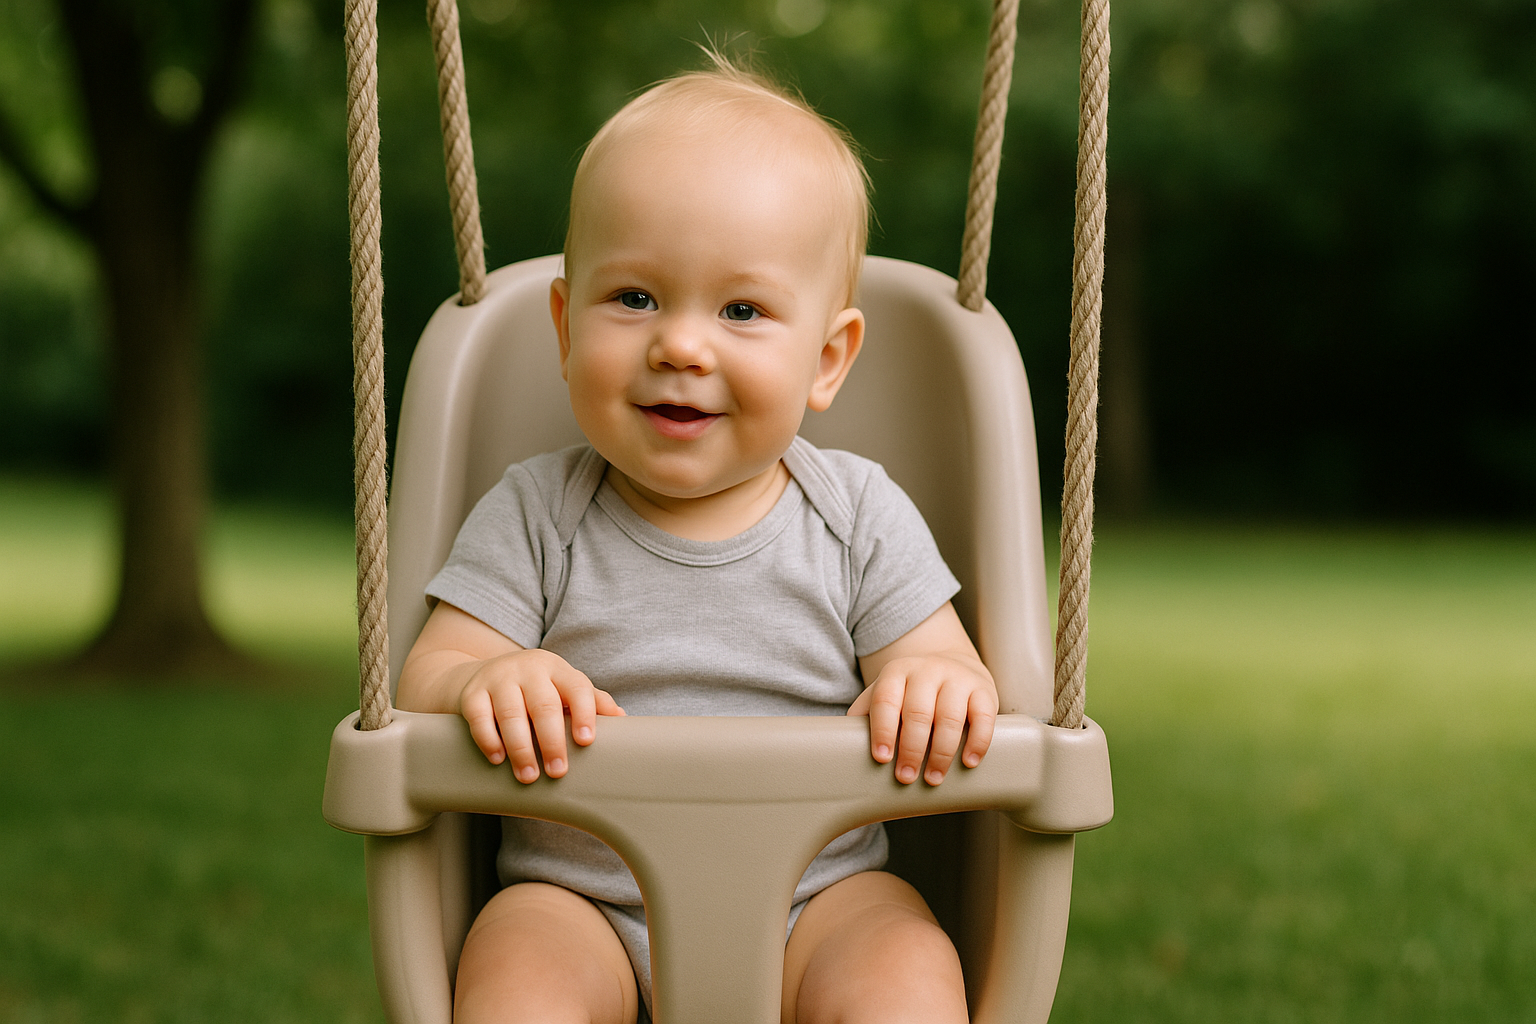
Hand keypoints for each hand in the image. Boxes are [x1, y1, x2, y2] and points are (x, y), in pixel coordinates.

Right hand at [396, 602, 623, 783]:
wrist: (480, 675)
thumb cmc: (534, 689)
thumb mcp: (562, 687)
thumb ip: (591, 700)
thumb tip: (623, 718)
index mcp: (557, 669)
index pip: (577, 687)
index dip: (585, 713)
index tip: (586, 741)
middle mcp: (528, 669)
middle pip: (544, 705)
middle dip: (552, 741)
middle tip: (558, 771)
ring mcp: (498, 679)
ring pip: (511, 714)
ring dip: (521, 748)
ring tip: (529, 776)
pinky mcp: (472, 693)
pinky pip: (479, 717)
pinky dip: (489, 739)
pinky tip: (498, 759)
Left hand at [847, 602, 996, 785]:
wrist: (953, 665)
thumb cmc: (912, 691)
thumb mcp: (886, 693)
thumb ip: (866, 714)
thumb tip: (840, 745)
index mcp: (896, 672)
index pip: (886, 700)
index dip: (883, 730)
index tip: (882, 758)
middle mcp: (927, 671)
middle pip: (918, 712)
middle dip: (911, 749)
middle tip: (906, 778)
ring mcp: (957, 678)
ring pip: (950, 717)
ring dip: (941, 752)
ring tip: (933, 778)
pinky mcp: (983, 690)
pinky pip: (983, 717)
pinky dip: (978, 742)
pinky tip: (968, 762)